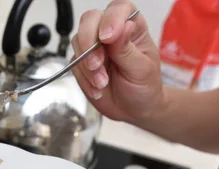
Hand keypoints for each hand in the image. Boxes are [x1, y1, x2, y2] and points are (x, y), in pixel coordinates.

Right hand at [72, 0, 164, 123]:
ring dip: (86, 65)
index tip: (108, 38)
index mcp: (132, 27)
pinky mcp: (82, 63)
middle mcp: (111, 33)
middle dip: (89, 43)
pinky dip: (83, 78)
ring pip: (78, 41)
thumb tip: (123, 27)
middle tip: (97, 64)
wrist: (133, 109)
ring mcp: (94, 47)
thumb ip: (127, 49)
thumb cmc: (144, 87)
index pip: (118, 9)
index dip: (111, 19)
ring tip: (102, 82)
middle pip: (90, 20)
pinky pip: (73, 65)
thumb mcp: (141, 69)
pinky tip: (97, 88)